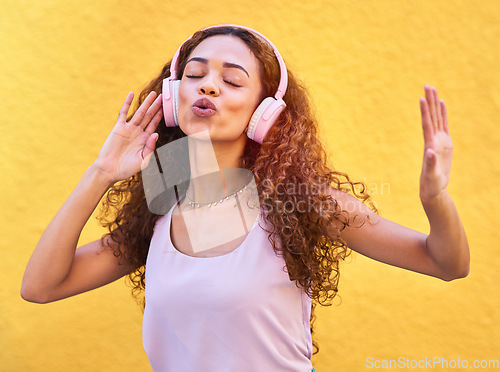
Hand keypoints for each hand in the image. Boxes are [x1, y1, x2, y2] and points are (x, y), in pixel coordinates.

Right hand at [93, 91, 162, 183]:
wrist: (110, 170)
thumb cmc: (127, 168)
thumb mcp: (143, 160)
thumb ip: (150, 147)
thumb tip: (156, 134)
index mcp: (145, 140)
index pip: (154, 124)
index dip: (160, 115)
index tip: (167, 106)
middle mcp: (138, 132)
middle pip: (149, 116)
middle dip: (156, 106)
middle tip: (163, 96)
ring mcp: (128, 129)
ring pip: (139, 113)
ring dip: (146, 103)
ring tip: (153, 94)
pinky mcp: (118, 128)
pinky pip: (123, 113)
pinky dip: (127, 104)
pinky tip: (131, 94)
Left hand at [419, 85, 452, 202]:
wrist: (433, 188)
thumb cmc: (431, 183)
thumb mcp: (431, 174)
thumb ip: (430, 163)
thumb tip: (429, 152)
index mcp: (429, 145)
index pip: (426, 124)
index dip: (424, 111)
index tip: (421, 98)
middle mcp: (433, 140)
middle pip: (431, 117)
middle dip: (429, 101)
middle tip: (427, 85)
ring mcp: (439, 140)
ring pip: (437, 118)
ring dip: (434, 104)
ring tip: (433, 89)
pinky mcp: (445, 144)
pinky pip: (444, 125)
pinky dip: (443, 114)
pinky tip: (442, 104)